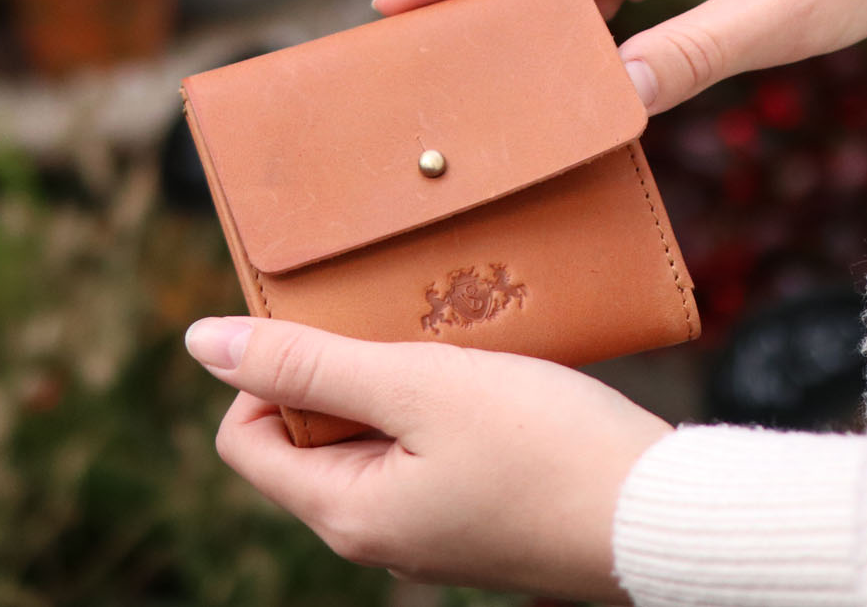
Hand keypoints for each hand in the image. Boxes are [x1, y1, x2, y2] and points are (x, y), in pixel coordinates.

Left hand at [186, 316, 670, 602]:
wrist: (667, 518)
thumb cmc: (547, 448)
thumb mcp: (420, 385)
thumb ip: (308, 361)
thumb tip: (199, 340)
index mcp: (346, 514)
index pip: (243, 437)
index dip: (268, 373)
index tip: (332, 328)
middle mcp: (377, 537)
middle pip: (308, 436)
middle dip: (342, 370)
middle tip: (402, 329)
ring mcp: (429, 533)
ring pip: (373, 439)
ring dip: (398, 382)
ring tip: (454, 350)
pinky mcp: (477, 519)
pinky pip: (425, 452)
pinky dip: (441, 407)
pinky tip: (491, 377)